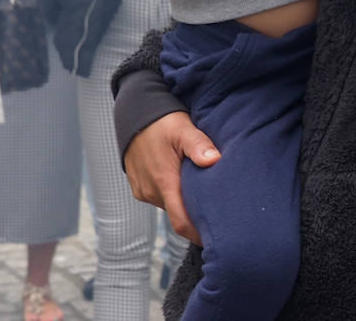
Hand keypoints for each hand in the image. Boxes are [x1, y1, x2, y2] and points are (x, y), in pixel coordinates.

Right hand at [122, 111, 218, 244]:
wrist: (133, 115)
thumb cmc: (161, 122)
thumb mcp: (183, 128)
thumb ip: (198, 145)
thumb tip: (214, 160)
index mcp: (164, 182)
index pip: (182, 221)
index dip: (199, 234)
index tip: (218, 240)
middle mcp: (152, 192)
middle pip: (178, 215)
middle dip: (198, 218)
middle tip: (222, 218)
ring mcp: (144, 191)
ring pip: (170, 206)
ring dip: (186, 205)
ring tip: (209, 200)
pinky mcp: (141, 187)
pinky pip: (161, 198)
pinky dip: (175, 197)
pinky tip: (189, 188)